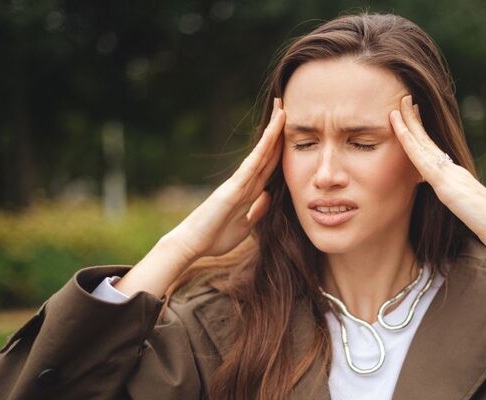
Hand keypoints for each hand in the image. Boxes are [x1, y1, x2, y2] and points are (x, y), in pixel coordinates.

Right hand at [165, 97, 285, 260]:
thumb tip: (269, 196)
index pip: (269, 165)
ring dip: (272, 131)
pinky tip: (272, 133)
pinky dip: (263, 148)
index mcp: (249, 191)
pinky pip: (252, 164)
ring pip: (261, 152)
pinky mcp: (233, 187)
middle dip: (278, 131)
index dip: (281, 148)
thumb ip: (257, 210)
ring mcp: (239, 182)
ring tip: (282, 107)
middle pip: (267, 152)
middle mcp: (245, 181)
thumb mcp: (245, 225)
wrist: (193, 244)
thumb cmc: (215, 237)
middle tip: (285, 106)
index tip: (292, 131)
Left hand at [389, 95, 485, 258]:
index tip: (415, 116)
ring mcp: (448, 174)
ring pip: (423, 143)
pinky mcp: (445, 183)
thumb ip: (461, 205)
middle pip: (428, 141)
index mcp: (456, 177)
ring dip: (409, 123)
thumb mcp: (470, 213)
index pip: (435, 151)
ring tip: (399, 105)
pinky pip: (421, 158)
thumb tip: (458, 207)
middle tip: (405, 99)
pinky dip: (408, 141)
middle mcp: (453, 170)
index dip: (422, 133)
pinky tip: (399, 129)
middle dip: (415, 120)